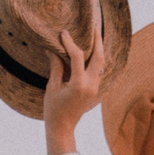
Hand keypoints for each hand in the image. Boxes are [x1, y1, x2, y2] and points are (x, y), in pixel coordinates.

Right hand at [42, 26, 106, 154]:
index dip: (70, 42)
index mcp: (79, 84)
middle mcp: (91, 85)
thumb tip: (53, 49)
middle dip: (97, 40)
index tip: (64, 33)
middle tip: (93, 25)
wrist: (63, 128)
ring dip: (99, 48)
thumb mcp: (52, 87)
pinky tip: (91, 50)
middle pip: (99, 57)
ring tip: (94, 35)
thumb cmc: (53, 109)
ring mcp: (95, 88)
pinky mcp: (95, 90)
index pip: (78, 56)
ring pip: (102, 63)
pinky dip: (96, 59)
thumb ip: (56, 67)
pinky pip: (99, 70)